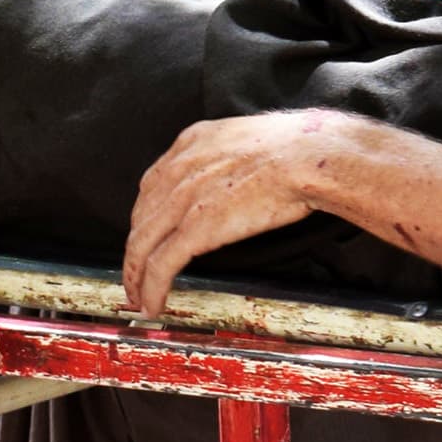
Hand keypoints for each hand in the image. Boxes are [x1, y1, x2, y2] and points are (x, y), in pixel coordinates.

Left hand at [123, 111, 333, 313]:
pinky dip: (151, 288)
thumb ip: (231, 155)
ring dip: (135, 276)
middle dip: (133, 250)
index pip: (152, 185)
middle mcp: (180, 168)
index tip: (146, 234)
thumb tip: (241, 174)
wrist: (307, 156)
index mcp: (193, 142)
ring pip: (142, 244)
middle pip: (140, 217)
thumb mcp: (249, 137)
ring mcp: (185, 199)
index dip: (145, 216)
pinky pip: (161, 265)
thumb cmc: (297, 149)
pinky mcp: (196, 229)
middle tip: (134, 272)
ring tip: (137, 297)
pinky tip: (152, 303)